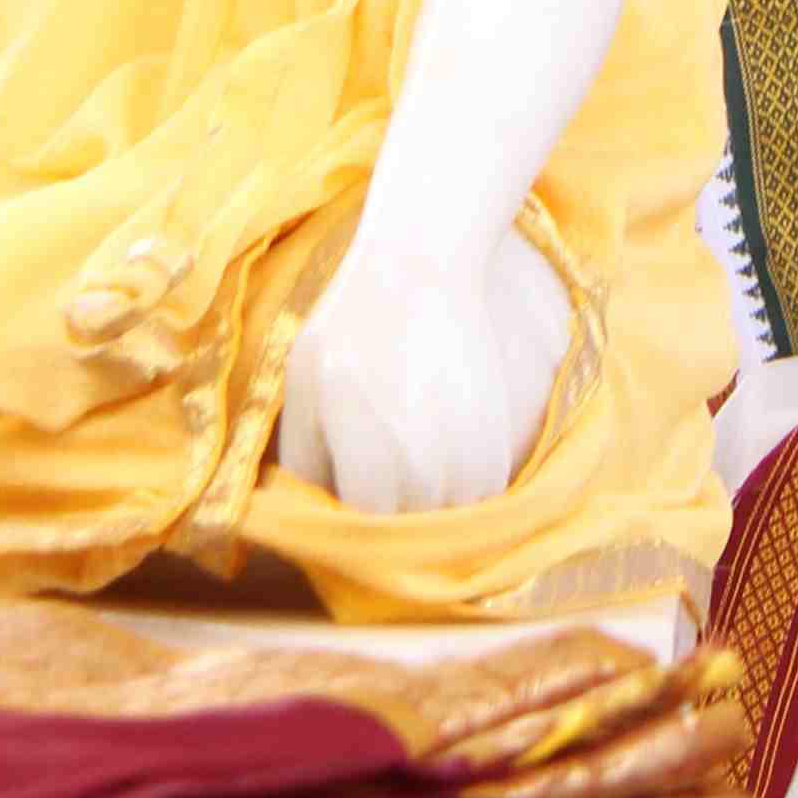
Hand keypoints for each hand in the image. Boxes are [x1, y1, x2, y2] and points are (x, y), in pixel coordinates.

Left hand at [272, 222, 575, 518]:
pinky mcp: (497, 442)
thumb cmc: (350, 322)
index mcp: (367, 456)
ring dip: (427, 509)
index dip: (348, 522)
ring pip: (445, 523)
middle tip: (375, 477)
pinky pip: (478, 499)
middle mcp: (422, 467)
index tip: (345, 498)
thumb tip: (305, 519)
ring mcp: (467, 456)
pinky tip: (438, 452)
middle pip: (403, 532)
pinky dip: (460, 490)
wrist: (423, 264)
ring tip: (408, 463)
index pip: (360, 532)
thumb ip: (300, 463)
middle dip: (386, 516)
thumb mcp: (303, 389)